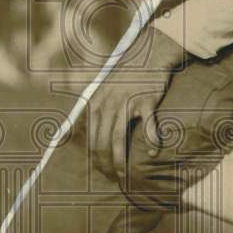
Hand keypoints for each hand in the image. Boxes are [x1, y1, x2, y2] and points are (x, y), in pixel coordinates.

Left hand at [88, 25, 185, 180]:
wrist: (149, 55)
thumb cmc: (127, 76)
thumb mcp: (103, 89)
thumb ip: (94, 109)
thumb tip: (79, 132)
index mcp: (94, 103)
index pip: (89, 137)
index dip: (94, 157)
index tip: (101, 170)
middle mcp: (107, 104)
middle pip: (101, 142)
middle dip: (106, 164)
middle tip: (114, 177)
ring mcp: (127, 102)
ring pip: (118, 139)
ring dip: (121, 161)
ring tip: (125, 175)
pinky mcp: (146, 101)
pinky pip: (148, 128)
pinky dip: (151, 142)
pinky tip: (152, 152)